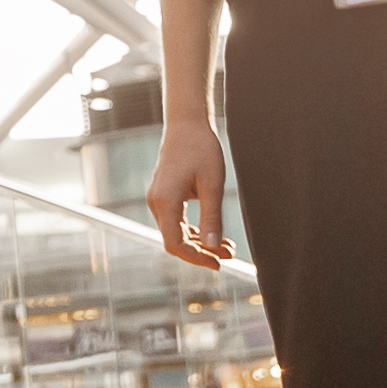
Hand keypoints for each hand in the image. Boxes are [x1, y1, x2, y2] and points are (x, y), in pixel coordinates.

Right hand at [145, 117, 232, 267]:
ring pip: (175, 233)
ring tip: (227, 246)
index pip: (175, 243)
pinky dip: (193, 230)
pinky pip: (175, 222)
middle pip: (175, 241)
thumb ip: (211, 218)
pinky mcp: (163, 195)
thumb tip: (213, 247)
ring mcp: (157, 199)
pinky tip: (212, 233)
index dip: (196, 258)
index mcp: (166, 201)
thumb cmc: (201, 149)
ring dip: (199, 242)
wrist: (187, 124)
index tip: (218, 263)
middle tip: (230, 254)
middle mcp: (156, 203)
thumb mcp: (212, 185)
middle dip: (202, 251)